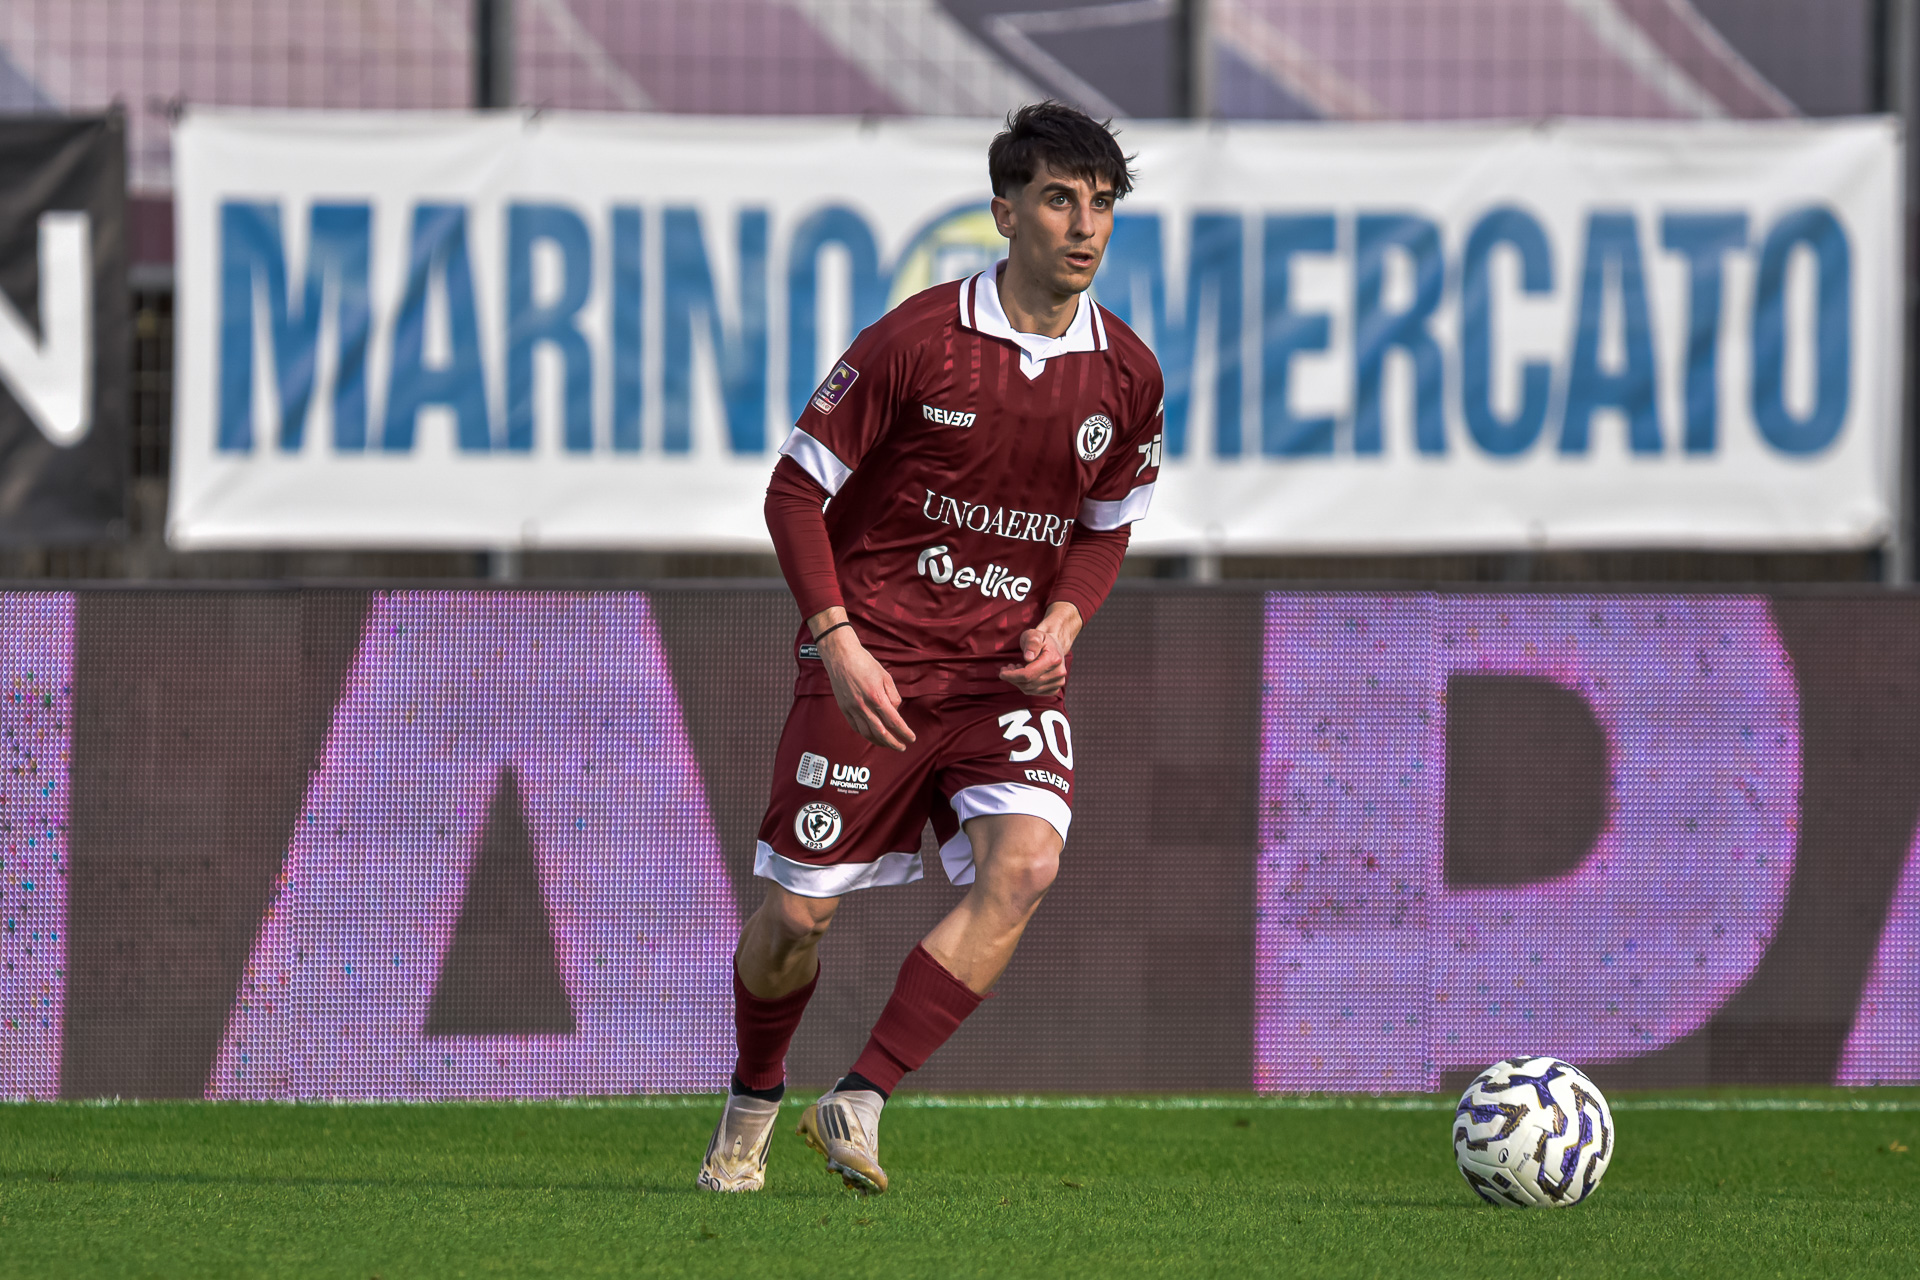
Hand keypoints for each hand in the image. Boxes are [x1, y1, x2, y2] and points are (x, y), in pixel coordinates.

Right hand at [813, 613, 915, 750]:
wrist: (841, 656)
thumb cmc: (864, 663)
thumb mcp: (885, 676)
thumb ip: (893, 695)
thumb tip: (895, 710)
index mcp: (876, 696)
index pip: (894, 721)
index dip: (904, 732)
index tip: (911, 738)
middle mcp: (864, 706)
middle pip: (881, 732)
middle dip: (893, 743)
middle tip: (902, 747)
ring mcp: (852, 709)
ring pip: (867, 733)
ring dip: (880, 742)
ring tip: (888, 745)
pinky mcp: (844, 709)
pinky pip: (856, 727)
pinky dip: (865, 735)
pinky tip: (873, 737)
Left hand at [999, 601, 1081, 696]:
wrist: (1054, 646)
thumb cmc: (1041, 639)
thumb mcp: (1034, 634)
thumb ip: (1032, 643)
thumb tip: (1028, 657)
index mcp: (1053, 659)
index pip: (1029, 674)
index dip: (1012, 676)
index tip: (1002, 673)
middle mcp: (1058, 673)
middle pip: (1028, 683)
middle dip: (1013, 678)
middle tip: (1007, 668)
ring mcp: (1058, 682)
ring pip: (1030, 689)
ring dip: (1018, 681)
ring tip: (1015, 669)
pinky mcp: (1054, 688)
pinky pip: (1034, 692)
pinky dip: (1025, 686)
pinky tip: (1023, 675)